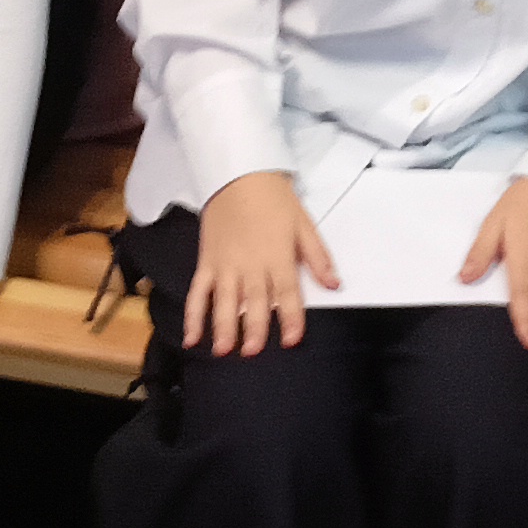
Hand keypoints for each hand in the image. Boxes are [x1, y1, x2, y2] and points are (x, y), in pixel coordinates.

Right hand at [190, 172, 340, 353]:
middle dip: (253, 328)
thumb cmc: (273, 198)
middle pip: (253, 300)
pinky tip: (193, 337)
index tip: (291, 340)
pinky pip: (198, 291)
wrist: (238, 174)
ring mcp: (225, 264)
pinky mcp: (206, 261)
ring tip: (223, 350)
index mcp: (277, 255)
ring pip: (223, 300)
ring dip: (222, 326)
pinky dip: (193, 315)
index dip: (290, 317)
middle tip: (252, 352)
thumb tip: (335, 284)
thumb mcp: (303, 223)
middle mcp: (250, 264)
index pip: (286, 292)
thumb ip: (317, 256)